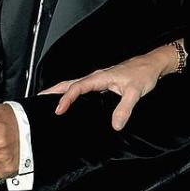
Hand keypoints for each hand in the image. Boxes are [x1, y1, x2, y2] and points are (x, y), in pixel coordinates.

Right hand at [40, 44, 177, 130]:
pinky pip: (81, 87)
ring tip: (48, 99)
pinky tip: (71, 99)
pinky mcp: (101, 82)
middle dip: (53, 90)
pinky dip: (71, 91)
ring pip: (74, 84)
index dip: (66, 98)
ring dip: (60, 90)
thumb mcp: (135, 92)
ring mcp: (98, 79)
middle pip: (69, 83)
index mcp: (100, 77)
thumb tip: (115, 125)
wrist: (151, 65)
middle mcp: (96, 77)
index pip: (77, 88)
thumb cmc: (142, 74)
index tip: (58, 109)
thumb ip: (124, 108)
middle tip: (39, 99)